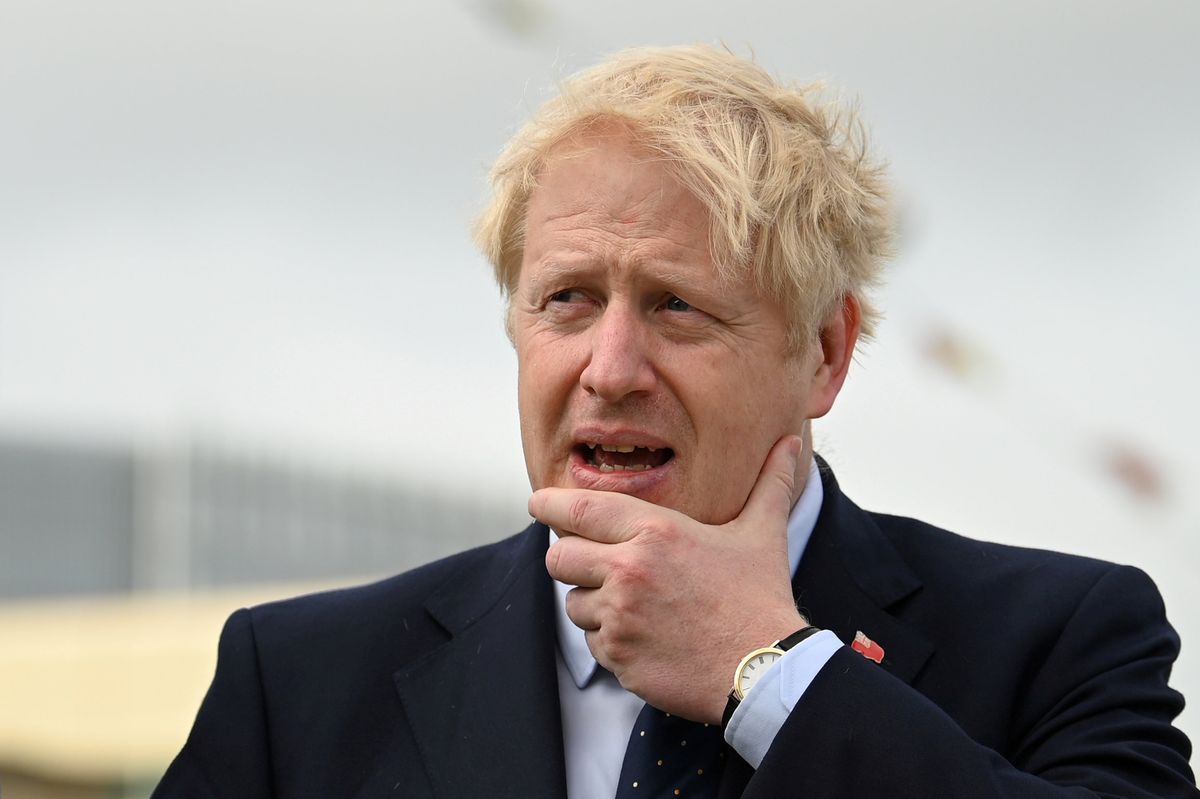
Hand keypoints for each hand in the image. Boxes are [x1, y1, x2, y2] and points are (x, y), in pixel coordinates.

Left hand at [530, 435, 807, 723]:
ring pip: (574, 604)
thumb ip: (770, 484)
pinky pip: (592, 643)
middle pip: (560, 558)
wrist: (766, 669)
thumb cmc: (761, 598)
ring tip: (636, 607)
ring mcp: (620, 616)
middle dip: (569, 560)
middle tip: (592, 563)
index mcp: (655, 532)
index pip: (579, 510)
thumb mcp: (762, 533)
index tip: (538, 503)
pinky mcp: (618, 657)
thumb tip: (790, 444)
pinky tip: (646, 638)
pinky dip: (610, 641)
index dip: (549, 505)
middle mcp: (629, 570)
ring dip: (594, 604)